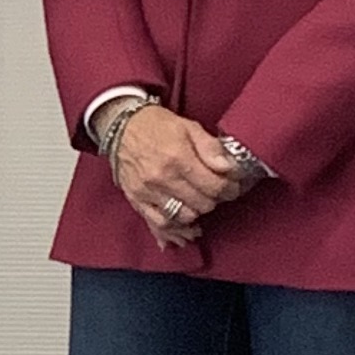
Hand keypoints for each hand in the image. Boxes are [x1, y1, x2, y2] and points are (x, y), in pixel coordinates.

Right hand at [109, 103, 253, 250]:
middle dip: (215, 199)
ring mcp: (148, 192)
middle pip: (202, 204)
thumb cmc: (157, 125)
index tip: (233, 186)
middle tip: (216, 192)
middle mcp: (162, 178)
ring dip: (196, 212)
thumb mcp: (189, 127)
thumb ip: (211, 148)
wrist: (120, 125)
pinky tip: (185, 228)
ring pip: (184, 216)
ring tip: (200, 203)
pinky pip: (159, 223)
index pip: (214, 187)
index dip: (230, 189)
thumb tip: (230, 168)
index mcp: (178, 158)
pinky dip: (175, 229)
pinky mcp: (137, 199)